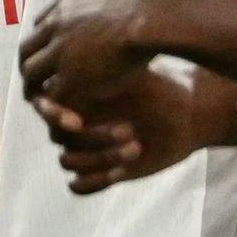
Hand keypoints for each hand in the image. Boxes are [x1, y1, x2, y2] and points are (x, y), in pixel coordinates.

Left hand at [17, 0, 203, 124]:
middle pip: (28, 49)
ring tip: (46, 105)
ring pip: (31, 74)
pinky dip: (56, 105)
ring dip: (36, 89)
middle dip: (31, 66)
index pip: (43, 24)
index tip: (56, 54)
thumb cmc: (157, 3)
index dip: (48, 42)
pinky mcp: (71, 76)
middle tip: (37, 82)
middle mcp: (57, 25)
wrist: (157, 13)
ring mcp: (60, 51)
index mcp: (68, 4)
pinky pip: (53, 94)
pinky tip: (67, 114)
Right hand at [44, 59, 236, 192]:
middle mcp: (74, 124)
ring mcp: (86, 149)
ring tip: (136, 147)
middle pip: (57, 136)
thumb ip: (101, 66)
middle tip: (128, 130)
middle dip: (91, 137)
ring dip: (98, 158)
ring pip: (68, 161)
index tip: (79, 119)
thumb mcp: (134, 74)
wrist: (189, 114)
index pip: (46, 108)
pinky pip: (79, 186)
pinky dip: (97, 181)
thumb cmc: (162, 89)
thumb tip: (77, 51)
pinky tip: (124, 171)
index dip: (56, 115)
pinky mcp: (100, 172)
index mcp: (73, 98)